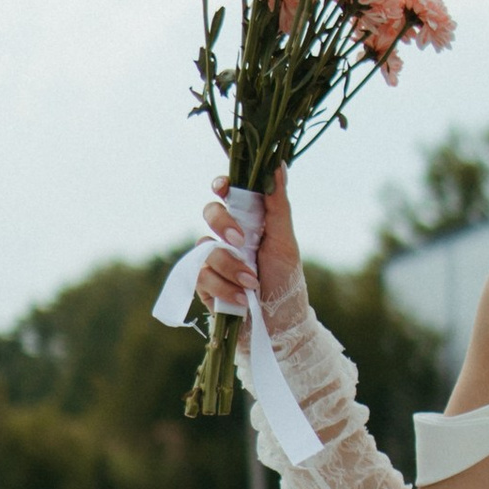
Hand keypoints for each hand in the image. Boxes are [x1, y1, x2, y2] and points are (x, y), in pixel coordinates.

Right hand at [196, 164, 299, 311]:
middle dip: (223, 224)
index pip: (228, 194)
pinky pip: (203, 276)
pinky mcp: (205, 285)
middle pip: (210, 213)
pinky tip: (243, 298)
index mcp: (248, 221)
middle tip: (240, 240)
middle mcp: (228, 237)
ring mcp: (214, 260)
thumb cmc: (285, 280)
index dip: (221, 185)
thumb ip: (277, 204)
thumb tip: (277, 164)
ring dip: (230, 266)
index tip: (223, 187)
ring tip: (252, 283)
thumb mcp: (285, 241)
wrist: (280, 323)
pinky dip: (225, 287)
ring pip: (206, 248)